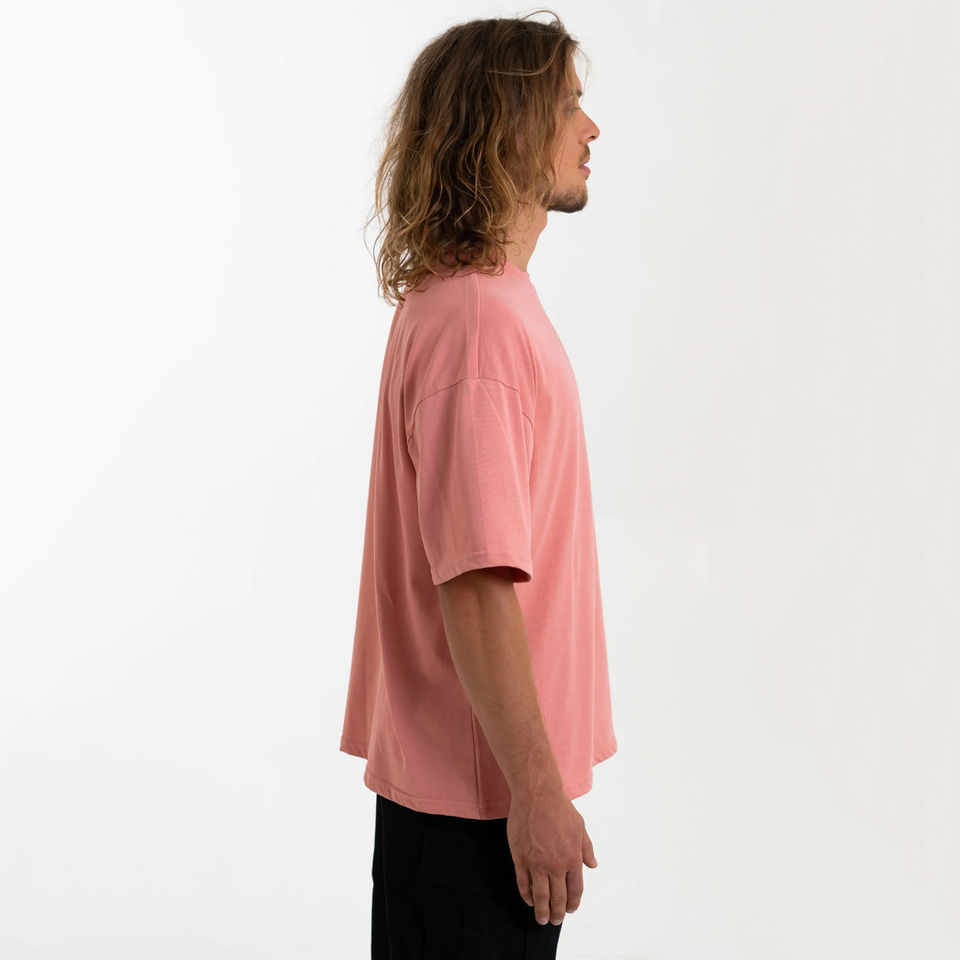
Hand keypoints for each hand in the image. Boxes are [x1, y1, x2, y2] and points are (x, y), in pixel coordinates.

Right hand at [506, 787, 598, 925]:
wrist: (537, 795)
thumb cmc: (560, 808)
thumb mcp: (580, 827)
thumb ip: (586, 849)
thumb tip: (592, 865)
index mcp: (572, 858)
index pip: (574, 890)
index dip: (573, 903)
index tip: (570, 910)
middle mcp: (556, 865)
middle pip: (557, 897)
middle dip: (558, 913)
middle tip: (556, 921)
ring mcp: (537, 863)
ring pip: (539, 895)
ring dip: (541, 910)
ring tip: (542, 919)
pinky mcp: (521, 858)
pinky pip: (523, 883)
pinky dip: (526, 895)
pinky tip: (528, 900)